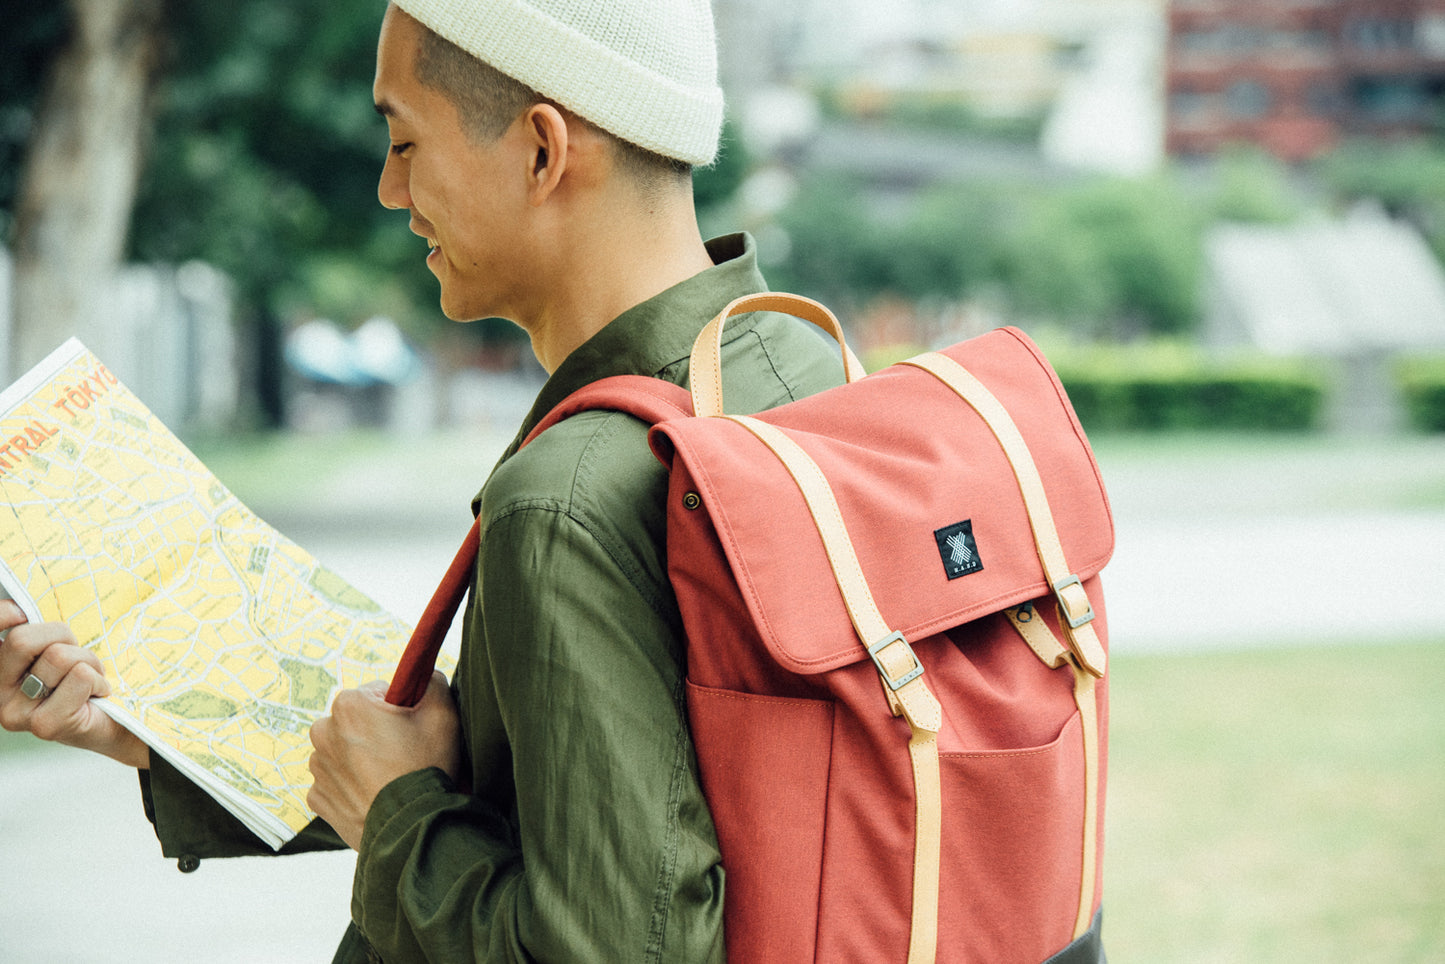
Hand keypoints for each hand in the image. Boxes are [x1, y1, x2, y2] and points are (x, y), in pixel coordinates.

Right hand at [0, 601, 148, 768]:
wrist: (114, 725)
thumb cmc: (84, 681)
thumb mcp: (60, 650)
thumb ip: (40, 635)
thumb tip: (22, 608)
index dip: (1, 616)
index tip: (20, 613)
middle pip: (21, 641)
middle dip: (62, 637)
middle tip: (77, 656)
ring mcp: (16, 713)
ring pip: (57, 657)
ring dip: (87, 662)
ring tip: (90, 679)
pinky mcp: (43, 726)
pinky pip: (80, 677)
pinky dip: (99, 679)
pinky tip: (97, 694)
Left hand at [308, 671, 462, 849]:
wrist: (411, 827)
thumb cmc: (426, 767)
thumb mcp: (443, 714)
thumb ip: (432, 681)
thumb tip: (424, 675)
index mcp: (349, 705)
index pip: (379, 693)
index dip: (401, 709)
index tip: (412, 729)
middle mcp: (323, 732)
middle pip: (356, 720)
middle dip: (376, 731)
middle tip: (404, 753)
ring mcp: (318, 768)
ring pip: (344, 751)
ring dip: (362, 758)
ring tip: (391, 777)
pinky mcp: (317, 798)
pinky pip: (336, 782)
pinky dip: (353, 785)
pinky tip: (376, 794)